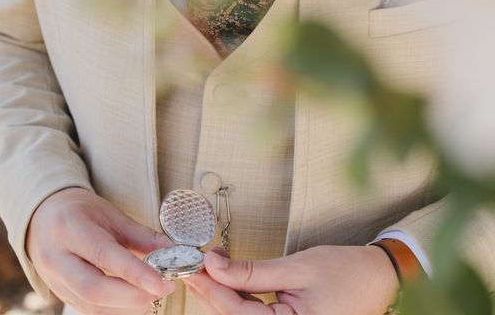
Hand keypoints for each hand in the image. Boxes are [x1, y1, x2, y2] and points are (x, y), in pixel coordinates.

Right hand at [25, 187, 175, 313]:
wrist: (43, 217)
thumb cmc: (80, 213)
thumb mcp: (111, 215)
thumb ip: (143, 235)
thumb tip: (175, 251)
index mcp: (70, 228)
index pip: (103, 254)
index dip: (134, 272)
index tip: (161, 282)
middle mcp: (56, 257)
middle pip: (93, 288)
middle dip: (133, 295)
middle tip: (162, 289)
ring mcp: (54, 280)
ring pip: (91, 305)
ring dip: (127, 307)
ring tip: (152, 295)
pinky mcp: (60, 295)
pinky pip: (88, 310)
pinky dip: (115, 310)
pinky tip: (135, 302)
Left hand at [185, 245, 398, 314]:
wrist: (379, 277)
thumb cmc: (346, 273)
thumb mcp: (296, 267)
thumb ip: (253, 271)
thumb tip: (216, 265)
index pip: (238, 312)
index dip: (213, 288)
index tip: (196, 266)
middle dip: (214, 291)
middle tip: (196, 265)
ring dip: (225, 292)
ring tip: (211, 267)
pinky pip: (257, 314)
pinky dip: (242, 295)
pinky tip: (230, 278)